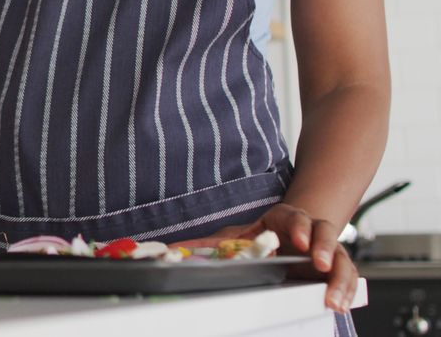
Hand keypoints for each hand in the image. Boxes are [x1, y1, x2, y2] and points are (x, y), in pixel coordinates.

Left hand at [175, 203, 356, 312]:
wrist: (291, 234)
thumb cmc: (263, 235)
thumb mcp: (236, 237)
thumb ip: (209, 244)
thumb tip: (175, 249)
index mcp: (285, 219)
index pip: (295, 217)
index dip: (299, 226)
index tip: (297, 241)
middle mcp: (311, 231)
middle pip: (324, 233)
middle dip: (323, 247)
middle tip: (318, 262)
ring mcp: (327, 250)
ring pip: (341, 258)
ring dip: (340, 277)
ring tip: (333, 297)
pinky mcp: (336, 268)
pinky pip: (347, 277)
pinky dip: (347, 290)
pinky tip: (341, 305)